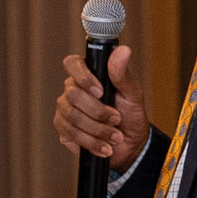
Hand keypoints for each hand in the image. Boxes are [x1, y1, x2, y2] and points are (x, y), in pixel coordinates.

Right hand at [55, 41, 151, 165]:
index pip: (72, 64)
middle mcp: (71, 91)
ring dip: (98, 130)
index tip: (101, 91)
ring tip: (116, 137)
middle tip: (116, 119)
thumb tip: (123, 50)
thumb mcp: (132, 94)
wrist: (130, 145)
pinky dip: (92, 142)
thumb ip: (123, 73)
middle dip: (98, 111)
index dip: (83, 76)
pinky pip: (71, 134)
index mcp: (87, 75)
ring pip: (73, 117)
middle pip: (73, 95)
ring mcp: (65, 111)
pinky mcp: (63, 131)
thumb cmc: (131, 115)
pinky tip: (105, 147)